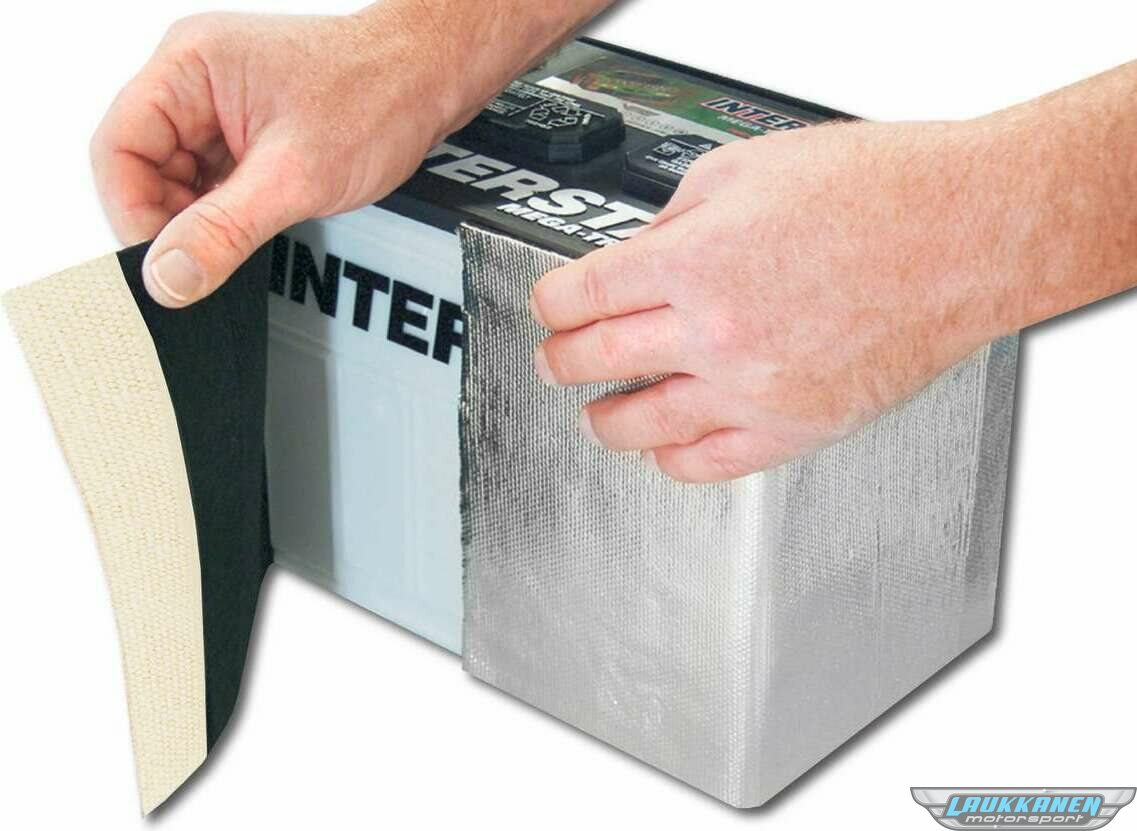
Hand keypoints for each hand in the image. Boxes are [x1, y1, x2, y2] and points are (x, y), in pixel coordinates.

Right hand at [90, 9, 454, 306]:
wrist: (428, 81)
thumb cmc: (375, 97)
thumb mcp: (293, 177)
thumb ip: (223, 231)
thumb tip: (167, 277)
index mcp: (188, 66)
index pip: (119, 149)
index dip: (132, 213)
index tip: (160, 264)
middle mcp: (195, 79)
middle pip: (144, 168)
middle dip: (171, 221)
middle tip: (203, 263)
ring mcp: (220, 106)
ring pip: (180, 181)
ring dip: (203, 220)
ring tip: (243, 237)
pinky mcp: (247, 130)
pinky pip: (214, 181)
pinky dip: (226, 213)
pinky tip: (252, 227)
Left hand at [530, 120, 1012, 482]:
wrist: (966, 234)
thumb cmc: (879, 193)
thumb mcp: (746, 168)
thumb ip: (675, 217)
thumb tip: (640, 253)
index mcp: (693, 261)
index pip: (579, 296)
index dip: (549, 302)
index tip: (550, 306)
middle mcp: (715, 332)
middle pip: (593, 361)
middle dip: (559, 358)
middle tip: (554, 358)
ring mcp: (753, 389)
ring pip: (639, 425)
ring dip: (602, 420)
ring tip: (596, 412)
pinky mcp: (796, 429)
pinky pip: (708, 464)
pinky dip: (671, 459)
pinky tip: (663, 447)